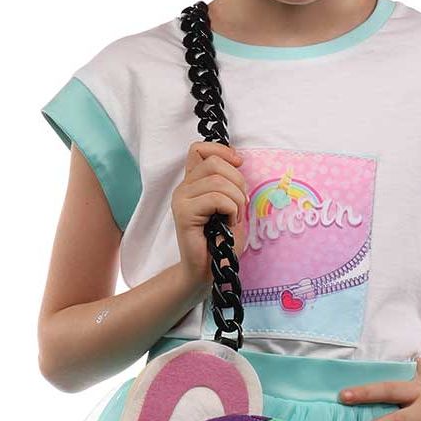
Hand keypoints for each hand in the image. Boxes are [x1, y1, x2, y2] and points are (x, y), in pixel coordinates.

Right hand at [169, 140, 244, 283]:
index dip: (221, 150)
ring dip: (237, 199)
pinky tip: (227, 224)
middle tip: (239, 205)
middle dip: (238, 181)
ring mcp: (181, 199)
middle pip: (214, 162)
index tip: (238, 164)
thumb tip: (237, 162)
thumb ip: (230, 182)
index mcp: (194, 183)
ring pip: (218, 181)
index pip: (199, 149)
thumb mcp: (232, 205)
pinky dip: (231, 210)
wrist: (210, 270)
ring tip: (233, 217)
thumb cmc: (222, 241)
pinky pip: (217, 198)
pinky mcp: (184, 213)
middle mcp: (184, 188)